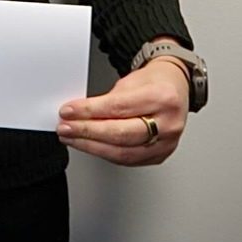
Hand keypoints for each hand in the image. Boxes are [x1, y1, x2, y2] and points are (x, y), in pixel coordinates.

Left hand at [56, 59, 188, 165]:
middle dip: (87, 132)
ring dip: (91, 147)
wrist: (176, 87)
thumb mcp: (130, 81)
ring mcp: (166, 143)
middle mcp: (168, 123)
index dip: (89, 111)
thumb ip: (107, 100)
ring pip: (122, 153)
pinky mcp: (160, 155)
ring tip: (72, 138)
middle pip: (120, 134)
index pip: (118, 108)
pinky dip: (105, 153)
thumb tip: (78, 114)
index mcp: (162, 98)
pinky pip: (128, 160)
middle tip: (65, 128)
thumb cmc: (154, 82)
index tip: (68, 111)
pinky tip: (91, 146)